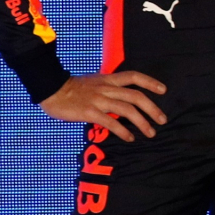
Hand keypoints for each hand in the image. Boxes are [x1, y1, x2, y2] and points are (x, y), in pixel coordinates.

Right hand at [40, 72, 167, 142]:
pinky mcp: (90, 112)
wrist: (51, 89)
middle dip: (152, 108)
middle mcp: (106, 88)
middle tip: (163, 120)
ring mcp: (98, 100)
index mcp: (108, 79)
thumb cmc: (72, 88)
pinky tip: (130, 138)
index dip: (151, 82)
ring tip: (150, 133)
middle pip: (136, 96)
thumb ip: (108, 88)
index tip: (164, 90)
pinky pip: (111, 122)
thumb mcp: (94, 82)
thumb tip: (121, 100)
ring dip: (142, 122)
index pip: (134, 76)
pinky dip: (123, 131)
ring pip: (127, 110)